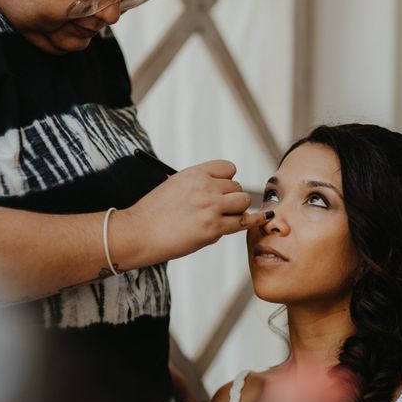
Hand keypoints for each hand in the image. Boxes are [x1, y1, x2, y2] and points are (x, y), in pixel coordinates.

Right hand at [115, 160, 271, 265]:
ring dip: (239, 210)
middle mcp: (205, 187)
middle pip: (237, 187)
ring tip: (225, 218)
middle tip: (218, 210)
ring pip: (243, 202)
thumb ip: (199, 185)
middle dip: (231, 198)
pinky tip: (263, 220)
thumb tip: (224, 192)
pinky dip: (252, 221)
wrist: (138, 233)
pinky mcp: (213, 229)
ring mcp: (211, 208)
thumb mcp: (175, 186)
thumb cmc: (153, 213)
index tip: (222, 190)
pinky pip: (243, 222)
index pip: (228, 168)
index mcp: (194, 173)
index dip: (228, 180)